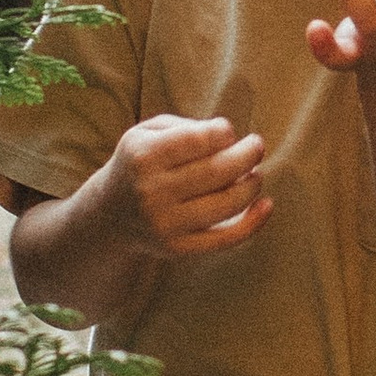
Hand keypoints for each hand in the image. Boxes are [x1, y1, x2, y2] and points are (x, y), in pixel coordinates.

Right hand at [101, 111, 270, 257]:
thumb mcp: (148, 132)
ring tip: (255, 174)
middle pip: (218, 171)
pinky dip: (253, 223)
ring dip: (252, 185)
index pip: (200, 139)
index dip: (224, 132)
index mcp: (144, 156)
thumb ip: (186, 127)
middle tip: (257, 146)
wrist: (109, 216)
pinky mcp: (177, 248)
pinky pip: (224, 239)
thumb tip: (230, 138)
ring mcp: (165, 223)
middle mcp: (152, 191)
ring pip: (226, 204)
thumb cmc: (140, 164)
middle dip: (248, 155)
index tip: (228, 132)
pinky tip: (266, 205)